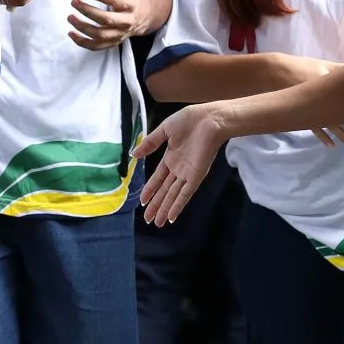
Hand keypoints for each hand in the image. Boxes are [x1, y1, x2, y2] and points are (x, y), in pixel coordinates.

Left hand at [69, 0, 145, 50]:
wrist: (140, 15)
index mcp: (129, 3)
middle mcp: (126, 20)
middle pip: (106, 19)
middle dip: (88, 11)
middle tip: (73, 2)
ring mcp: (120, 34)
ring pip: (101, 35)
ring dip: (83, 27)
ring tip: (70, 17)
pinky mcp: (112, 43)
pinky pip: (97, 46)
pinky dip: (83, 42)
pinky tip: (71, 33)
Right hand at [135, 104, 226, 226]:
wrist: (210, 119)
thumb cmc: (189, 120)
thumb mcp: (164, 130)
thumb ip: (149, 143)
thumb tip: (133, 154)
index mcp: (171, 157)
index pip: (158, 178)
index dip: (150, 190)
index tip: (142, 201)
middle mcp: (179, 169)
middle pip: (165, 191)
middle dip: (156, 205)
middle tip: (147, 220)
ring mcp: (188, 174)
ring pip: (174, 196)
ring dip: (165, 209)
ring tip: (157, 223)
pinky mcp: (197, 176)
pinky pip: (186, 194)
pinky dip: (178, 205)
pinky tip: (171, 216)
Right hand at [309, 55, 343, 149]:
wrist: (274, 72)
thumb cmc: (300, 66)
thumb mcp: (321, 64)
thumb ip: (339, 68)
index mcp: (328, 85)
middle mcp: (320, 100)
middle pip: (340, 118)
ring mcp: (310, 109)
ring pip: (329, 126)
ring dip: (341, 137)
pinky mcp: (302, 114)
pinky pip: (314, 128)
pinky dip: (323, 137)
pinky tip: (331, 146)